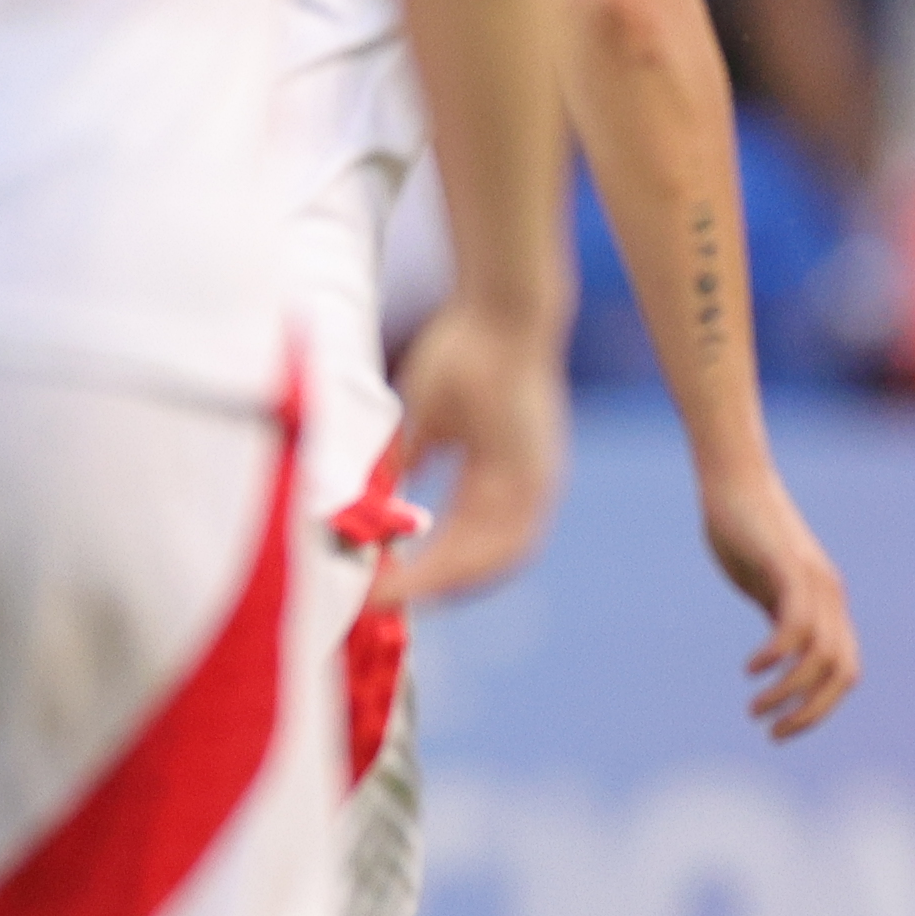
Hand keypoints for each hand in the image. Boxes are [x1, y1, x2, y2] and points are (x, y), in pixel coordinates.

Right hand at [389, 297, 572, 600]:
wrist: (502, 309)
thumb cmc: (465, 350)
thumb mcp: (427, 417)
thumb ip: (413, 460)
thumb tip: (382, 497)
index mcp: (504, 478)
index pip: (470, 542)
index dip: (430, 568)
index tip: (388, 585)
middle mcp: (525, 490)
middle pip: (483, 564)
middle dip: (430, 590)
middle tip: (380, 606)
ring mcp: (534, 485)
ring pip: (489, 563)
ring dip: (435, 587)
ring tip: (386, 598)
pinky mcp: (532, 476)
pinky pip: (495, 539)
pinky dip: (451, 565)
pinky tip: (414, 575)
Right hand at [712, 465, 862, 735]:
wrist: (734, 479)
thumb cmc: (745, 531)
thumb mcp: (765, 585)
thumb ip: (778, 615)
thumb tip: (779, 654)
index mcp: (826, 604)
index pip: (845, 671)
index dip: (820, 707)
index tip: (782, 728)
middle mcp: (828, 595)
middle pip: (843, 671)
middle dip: (811, 712)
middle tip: (771, 731)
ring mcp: (812, 580)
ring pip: (821, 654)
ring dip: (789, 691)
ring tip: (755, 709)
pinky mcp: (788, 566)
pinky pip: (796, 621)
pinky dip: (778, 654)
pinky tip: (751, 668)